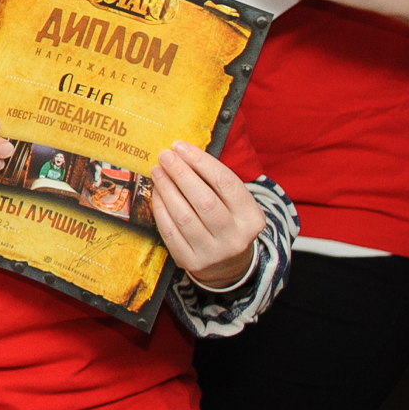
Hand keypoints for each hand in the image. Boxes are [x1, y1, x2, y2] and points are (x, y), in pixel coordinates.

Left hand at [150, 141, 263, 290]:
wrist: (228, 264)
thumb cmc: (228, 220)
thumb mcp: (235, 203)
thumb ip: (215, 180)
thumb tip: (182, 152)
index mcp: (251, 218)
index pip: (225, 183)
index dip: (200, 161)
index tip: (180, 146)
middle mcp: (235, 237)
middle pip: (204, 200)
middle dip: (180, 173)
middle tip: (165, 155)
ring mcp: (213, 252)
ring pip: (184, 216)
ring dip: (167, 189)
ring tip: (157, 171)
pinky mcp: (191, 261)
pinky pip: (170, 231)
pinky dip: (160, 208)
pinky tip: (156, 192)